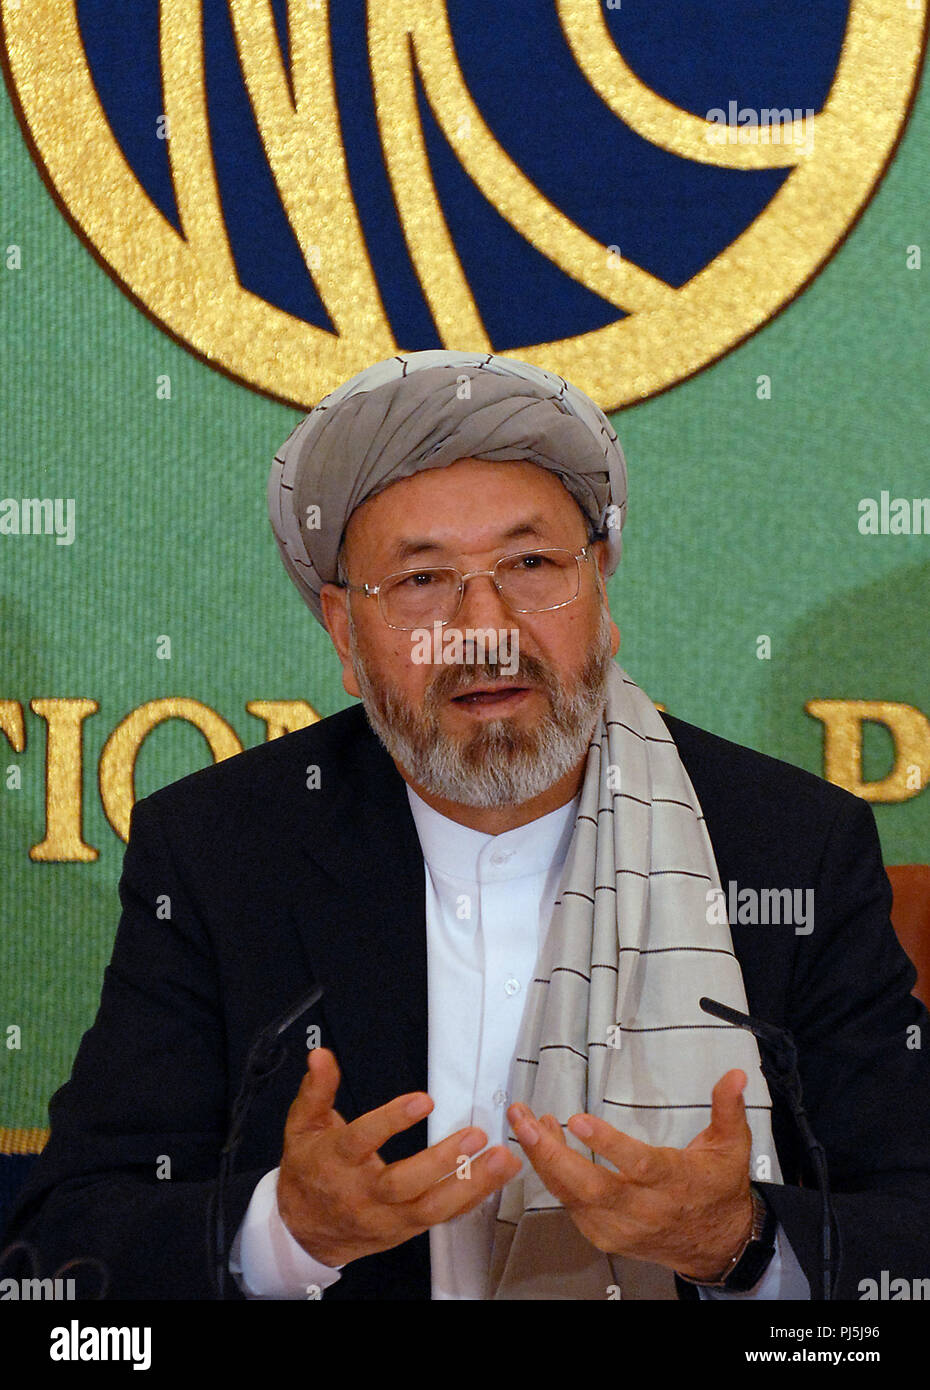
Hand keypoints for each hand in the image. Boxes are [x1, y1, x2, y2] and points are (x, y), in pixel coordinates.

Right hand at [277, 1048, 522, 1267]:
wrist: (303, 1230)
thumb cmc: (308, 1172)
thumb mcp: (301, 1127)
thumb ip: (316, 1090)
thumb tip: (321, 1056)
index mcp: (337, 1162)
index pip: (363, 1140)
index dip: (392, 1120)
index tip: (424, 1100)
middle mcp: (364, 1194)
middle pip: (403, 1183)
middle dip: (442, 1161)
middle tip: (475, 1135)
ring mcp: (388, 1217)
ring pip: (431, 1208)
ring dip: (471, 1184)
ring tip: (502, 1159)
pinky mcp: (407, 1230)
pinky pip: (443, 1218)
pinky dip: (473, 1199)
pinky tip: (496, 1178)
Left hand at [508, 1069, 753, 1280]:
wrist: (716, 1246)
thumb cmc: (718, 1190)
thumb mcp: (732, 1147)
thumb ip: (728, 1109)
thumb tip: (735, 1075)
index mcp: (673, 1182)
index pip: (637, 1165)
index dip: (606, 1144)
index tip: (577, 1120)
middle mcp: (642, 1209)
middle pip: (589, 1186)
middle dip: (551, 1153)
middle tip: (525, 1121)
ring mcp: (619, 1226)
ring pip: (572, 1196)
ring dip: (544, 1158)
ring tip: (525, 1123)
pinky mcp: (604, 1235)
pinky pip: (570, 1205)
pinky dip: (552, 1175)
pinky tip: (542, 1145)